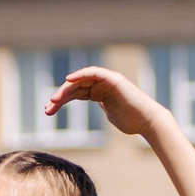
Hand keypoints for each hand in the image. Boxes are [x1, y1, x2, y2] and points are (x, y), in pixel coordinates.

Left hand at [46, 66, 164, 137]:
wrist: (147, 122)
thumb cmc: (131, 122)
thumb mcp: (110, 114)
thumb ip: (102, 106)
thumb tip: (97, 104)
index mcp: (100, 93)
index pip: (75, 94)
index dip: (61, 101)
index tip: (48, 111)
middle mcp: (102, 84)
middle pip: (75, 87)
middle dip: (59, 97)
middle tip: (47, 109)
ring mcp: (107, 80)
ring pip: (81, 81)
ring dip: (66, 89)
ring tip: (54, 100)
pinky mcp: (113, 79)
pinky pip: (94, 73)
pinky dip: (81, 74)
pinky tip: (69, 80)